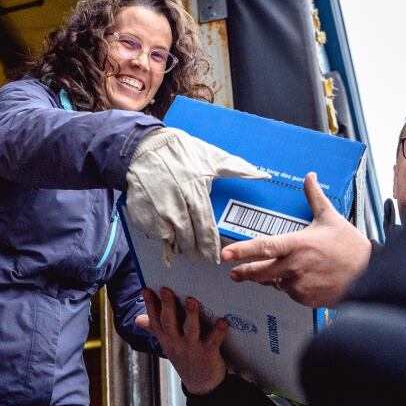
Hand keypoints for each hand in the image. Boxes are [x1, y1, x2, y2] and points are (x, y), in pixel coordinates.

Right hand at [125, 128, 268, 264]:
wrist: (143, 147)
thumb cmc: (180, 151)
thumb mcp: (211, 158)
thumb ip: (238, 169)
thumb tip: (264, 176)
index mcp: (195, 194)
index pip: (206, 229)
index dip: (210, 247)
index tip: (213, 258)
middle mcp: (176, 207)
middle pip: (188, 239)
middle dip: (195, 250)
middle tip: (199, 256)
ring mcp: (157, 212)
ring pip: (171, 240)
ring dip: (178, 245)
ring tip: (184, 245)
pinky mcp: (142, 214)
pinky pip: (155, 233)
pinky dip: (162, 235)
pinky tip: (166, 232)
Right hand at [135, 287, 228, 394]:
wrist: (201, 384)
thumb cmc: (185, 357)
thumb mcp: (167, 344)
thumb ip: (154, 329)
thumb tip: (138, 318)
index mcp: (166, 338)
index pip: (155, 319)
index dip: (150, 304)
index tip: (146, 289)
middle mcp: (176, 342)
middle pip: (169, 322)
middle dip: (167, 305)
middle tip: (166, 289)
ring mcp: (192, 348)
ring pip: (190, 329)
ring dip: (191, 315)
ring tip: (191, 300)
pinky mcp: (208, 354)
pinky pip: (213, 341)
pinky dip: (218, 331)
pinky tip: (223, 321)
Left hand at [220, 172, 372, 306]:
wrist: (369, 274)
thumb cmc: (350, 247)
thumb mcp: (331, 218)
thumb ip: (315, 197)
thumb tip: (309, 176)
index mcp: (298, 244)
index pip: (264, 247)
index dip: (242, 251)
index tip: (225, 255)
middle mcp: (295, 266)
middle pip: (260, 272)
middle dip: (245, 272)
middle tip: (235, 272)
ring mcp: (299, 285)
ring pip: (276, 283)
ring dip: (275, 278)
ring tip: (289, 270)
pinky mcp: (305, 299)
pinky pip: (289, 293)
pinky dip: (291, 287)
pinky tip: (303, 279)